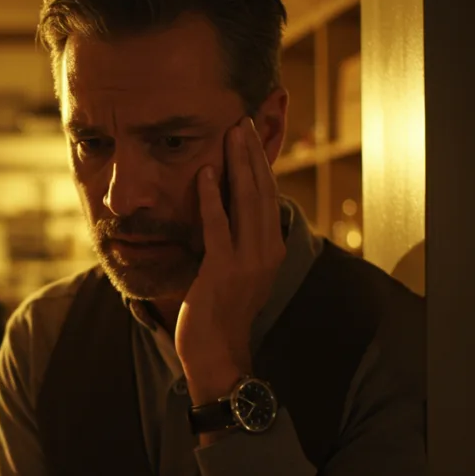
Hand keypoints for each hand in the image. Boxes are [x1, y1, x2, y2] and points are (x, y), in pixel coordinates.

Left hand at [175, 118, 284, 404]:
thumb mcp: (237, 273)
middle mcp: (267, 252)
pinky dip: (211, 198)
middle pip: (263, 191)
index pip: (269, 197)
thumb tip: (228, 213)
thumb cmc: (219, 315)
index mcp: (272, 250)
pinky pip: (218, 226)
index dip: (262, 164)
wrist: (217, 355)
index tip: (252, 136)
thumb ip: (237, 243)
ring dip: (238, 164)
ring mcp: (248, 261)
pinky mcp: (223, 271)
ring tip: (232, 133)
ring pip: (247, 202)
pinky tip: (203, 173)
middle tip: (245, 120)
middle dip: (254, 154)